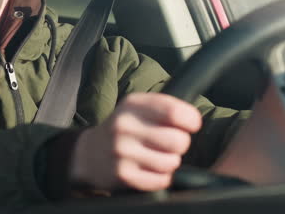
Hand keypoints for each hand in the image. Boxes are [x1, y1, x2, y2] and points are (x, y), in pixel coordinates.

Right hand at [71, 92, 201, 190]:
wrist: (89, 154)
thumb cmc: (125, 130)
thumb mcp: (137, 109)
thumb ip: (164, 108)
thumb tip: (194, 121)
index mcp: (132, 104)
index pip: (175, 112)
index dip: (191, 121)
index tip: (190, 125)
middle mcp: (124, 125)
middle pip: (178, 140)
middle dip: (180, 145)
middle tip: (169, 144)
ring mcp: (122, 151)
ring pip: (172, 162)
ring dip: (170, 162)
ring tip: (157, 157)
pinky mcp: (123, 174)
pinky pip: (161, 180)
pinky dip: (161, 178)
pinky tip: (149, 170)